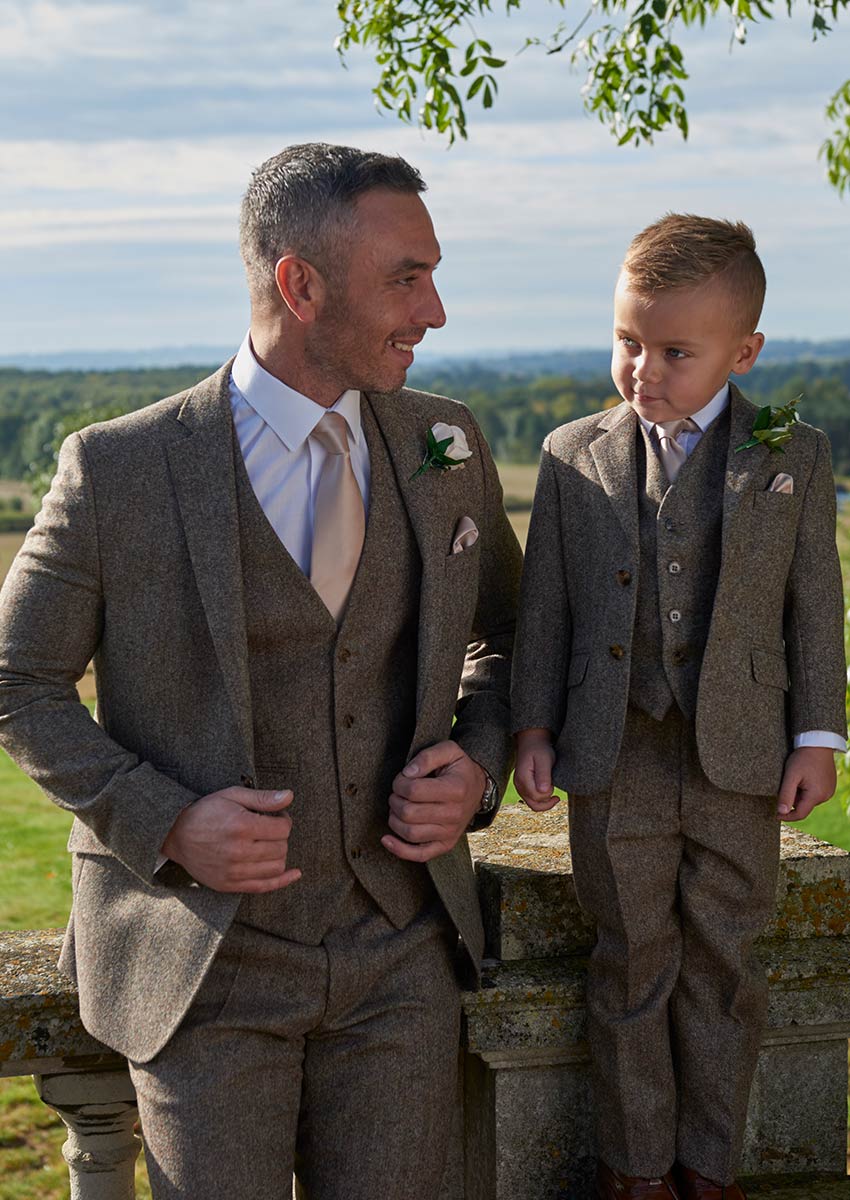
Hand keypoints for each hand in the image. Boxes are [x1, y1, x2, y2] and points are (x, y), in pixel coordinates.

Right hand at [161, 786, 301, 892]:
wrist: (176, 835)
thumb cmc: (205, 812)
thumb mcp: (232, 796)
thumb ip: (263, 797)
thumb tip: (289, 796)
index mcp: (241, 826)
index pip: (283, 828)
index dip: (284, 820)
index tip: (275, 816)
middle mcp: (238, 851)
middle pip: (281, 847)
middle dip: (281, 836)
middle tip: (270, 829)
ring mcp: (233, 871)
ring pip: (276, 867)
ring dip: (279, 854)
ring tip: (268, 844)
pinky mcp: (229, 884)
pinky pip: (264, 887)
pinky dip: (282, 881)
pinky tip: (294, 873)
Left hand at [382, 741, 486, 862]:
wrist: (478, 789)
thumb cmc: (459, 768)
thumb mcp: (449, 750)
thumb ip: (427, 757)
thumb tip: (408, 773)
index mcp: (456, 789)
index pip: (413, 791)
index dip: (399, 783)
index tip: (402, 779)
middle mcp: (454, 814)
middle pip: (409, 813)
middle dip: (395, 800)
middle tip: (397, 793)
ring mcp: (450, 832)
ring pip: (410, 833)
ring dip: (394, 819)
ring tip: (398, 807)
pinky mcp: (445, 845)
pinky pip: (420, 855)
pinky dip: (399, 850)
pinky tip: (386, 839)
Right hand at [514, 728, 559, 811]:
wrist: (532, 741)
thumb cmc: (540, 749)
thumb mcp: (544, 759)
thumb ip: (543, 775)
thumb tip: (544, 791)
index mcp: (523, 778)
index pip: (537, 797)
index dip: (548, 795)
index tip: (554, 786)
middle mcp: (519, 784)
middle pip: (534, 804)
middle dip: (547, 802)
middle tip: (557, 796)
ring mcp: (520, 786)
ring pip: (532, 804)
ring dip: (544, 802)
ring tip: (554, 795)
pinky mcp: (523, 786)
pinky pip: (531, 799)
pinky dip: (541, 799)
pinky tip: (548, 792)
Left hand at [777, 747, 836, 820]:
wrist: (818, 743)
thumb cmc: (803, 758)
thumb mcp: (791, 776)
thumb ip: (786, 795)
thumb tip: (781, 812)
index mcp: (816, 795)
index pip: (800, 814)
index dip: (787, 816)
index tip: (775, 815)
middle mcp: (826, 796)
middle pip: (804, 806)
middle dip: (793, 800)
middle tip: (787, 783)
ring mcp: (829, 790)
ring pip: (809, 799)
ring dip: (800, 794)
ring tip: (796, 777)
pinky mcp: (829, 785)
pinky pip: (815, 793)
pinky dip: (806, 789)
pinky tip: (804, 776)